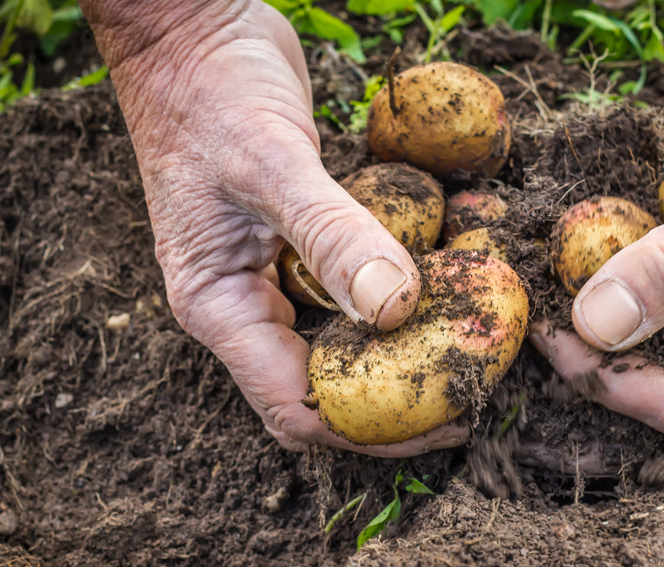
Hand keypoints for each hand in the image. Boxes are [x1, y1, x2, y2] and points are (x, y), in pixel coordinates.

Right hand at [80, 0, 466, 453]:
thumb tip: (396, 311)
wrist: (193, 28)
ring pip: (345, 340)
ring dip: (403, 347)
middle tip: (470, 392)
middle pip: (324, 389)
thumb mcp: (272, 162)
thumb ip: (333, 235)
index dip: (371, 430)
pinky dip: (399, 289)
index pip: (296, 407)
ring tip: (469, 346)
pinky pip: (355, 286)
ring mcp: (273, 276)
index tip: (445, 422)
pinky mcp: (302, 243)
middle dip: (395, 402)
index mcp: (220, 307)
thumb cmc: (211, 89)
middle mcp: (245, 305)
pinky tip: (448, 278)